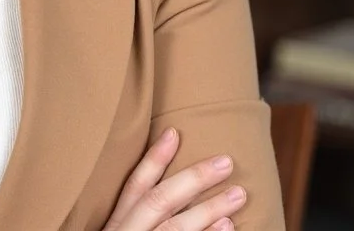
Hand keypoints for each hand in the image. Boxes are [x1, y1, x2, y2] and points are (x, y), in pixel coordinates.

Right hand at [102, 127, 247, 230]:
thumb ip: (133, 216)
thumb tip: (170, 188)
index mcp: (115, 225)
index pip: (134, 186)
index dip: (154, 159)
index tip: (175, 133)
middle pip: (160, 202)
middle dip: (193, 179)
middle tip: (226, 162)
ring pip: (177, 228)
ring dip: (210, 210)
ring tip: (238, 195)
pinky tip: (228, 229)